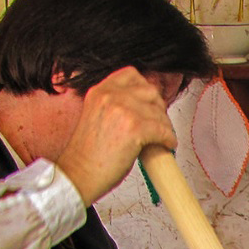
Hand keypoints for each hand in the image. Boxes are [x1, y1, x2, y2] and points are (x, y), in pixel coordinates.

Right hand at [54, 67, 178, 205]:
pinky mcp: (135, 128)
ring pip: (159, 112)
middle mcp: (111, 96)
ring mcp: (123, 110)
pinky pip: (163, 130)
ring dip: (165, 126)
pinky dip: (169, 139)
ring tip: (163, 138)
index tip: (150, 103)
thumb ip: (116, 107)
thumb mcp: (97, 117)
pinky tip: (166, 145)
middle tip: (159, 123)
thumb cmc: (87, 155)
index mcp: (100, 91)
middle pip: (150, 91)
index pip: (131, 74)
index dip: (145, 88)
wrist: (79, 174)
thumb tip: (144, 109)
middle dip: (159, 108)